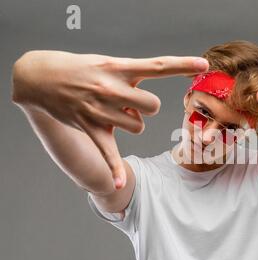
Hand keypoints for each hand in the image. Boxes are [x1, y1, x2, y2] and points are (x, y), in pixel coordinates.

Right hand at [12, 50, 208, 188]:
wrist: (42, 76)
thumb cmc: (84, 69)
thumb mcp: (109, 63)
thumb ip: (134, 81)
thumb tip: (148, 107)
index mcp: (120, 67)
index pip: (158, 65)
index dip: (183, 65)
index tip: (204, 63)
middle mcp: (111, 88)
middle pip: (154, 106)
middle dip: (148, 107)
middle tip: (132, 102)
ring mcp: (100, 109)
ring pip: (138, 126)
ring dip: (132, 122)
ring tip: (112, 112)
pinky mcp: (91, 128)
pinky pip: (108, 153)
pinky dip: (114, 169)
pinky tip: (118, 186)